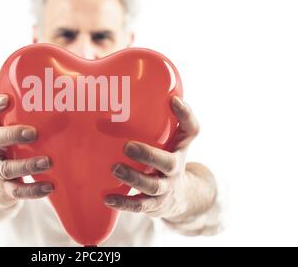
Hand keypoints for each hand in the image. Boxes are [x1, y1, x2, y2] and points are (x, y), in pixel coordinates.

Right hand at [0, 94, 53, 210]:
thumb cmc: (12, 147)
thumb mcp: (14, 131)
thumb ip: (32, 116)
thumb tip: (73, 93)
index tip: (7, 99)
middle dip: (12, 135)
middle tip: (33, 133)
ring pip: (6, 167)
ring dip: (27, 164)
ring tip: (48, 161)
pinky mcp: (5, 189)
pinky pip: (16, 191)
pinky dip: (33, 190)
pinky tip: (50, 186)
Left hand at [104, 96, 201, 219]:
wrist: (180, 196)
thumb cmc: (166, 158)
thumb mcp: (170, 139)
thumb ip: (157, 119)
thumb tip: (130, 91)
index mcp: (179, 148)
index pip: (191, 130)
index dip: (185, 115)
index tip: (173, 100)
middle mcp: (175, 169)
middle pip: (168, 163)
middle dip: (149, 155)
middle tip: (127, 146)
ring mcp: (164, 189)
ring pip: (152, 186)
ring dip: (133, 178)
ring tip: (115, 168)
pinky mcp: (153, 205)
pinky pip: (139, 206)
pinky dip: (123, 203)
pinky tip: (106, 198)